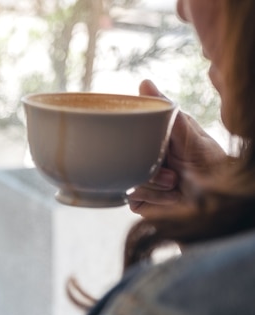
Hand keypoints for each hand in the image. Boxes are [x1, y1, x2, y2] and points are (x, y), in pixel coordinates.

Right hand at [128, 80, 225, 217]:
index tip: (145, 143)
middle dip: (151, 168)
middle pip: (125, 160)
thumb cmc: (208, 163)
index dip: (131, 139)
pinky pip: (134, 198)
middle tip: (171, 171)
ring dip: (156, 185)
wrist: (218, 196)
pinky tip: (171, 197)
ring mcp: (140, 181)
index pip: (126, 135)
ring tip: (175, 183)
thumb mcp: (188, 133)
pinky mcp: (140, 201)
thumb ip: (166, 112)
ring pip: (129, 180)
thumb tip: (144, 83)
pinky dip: (155, 198)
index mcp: (149, 142)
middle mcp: (142, 160)